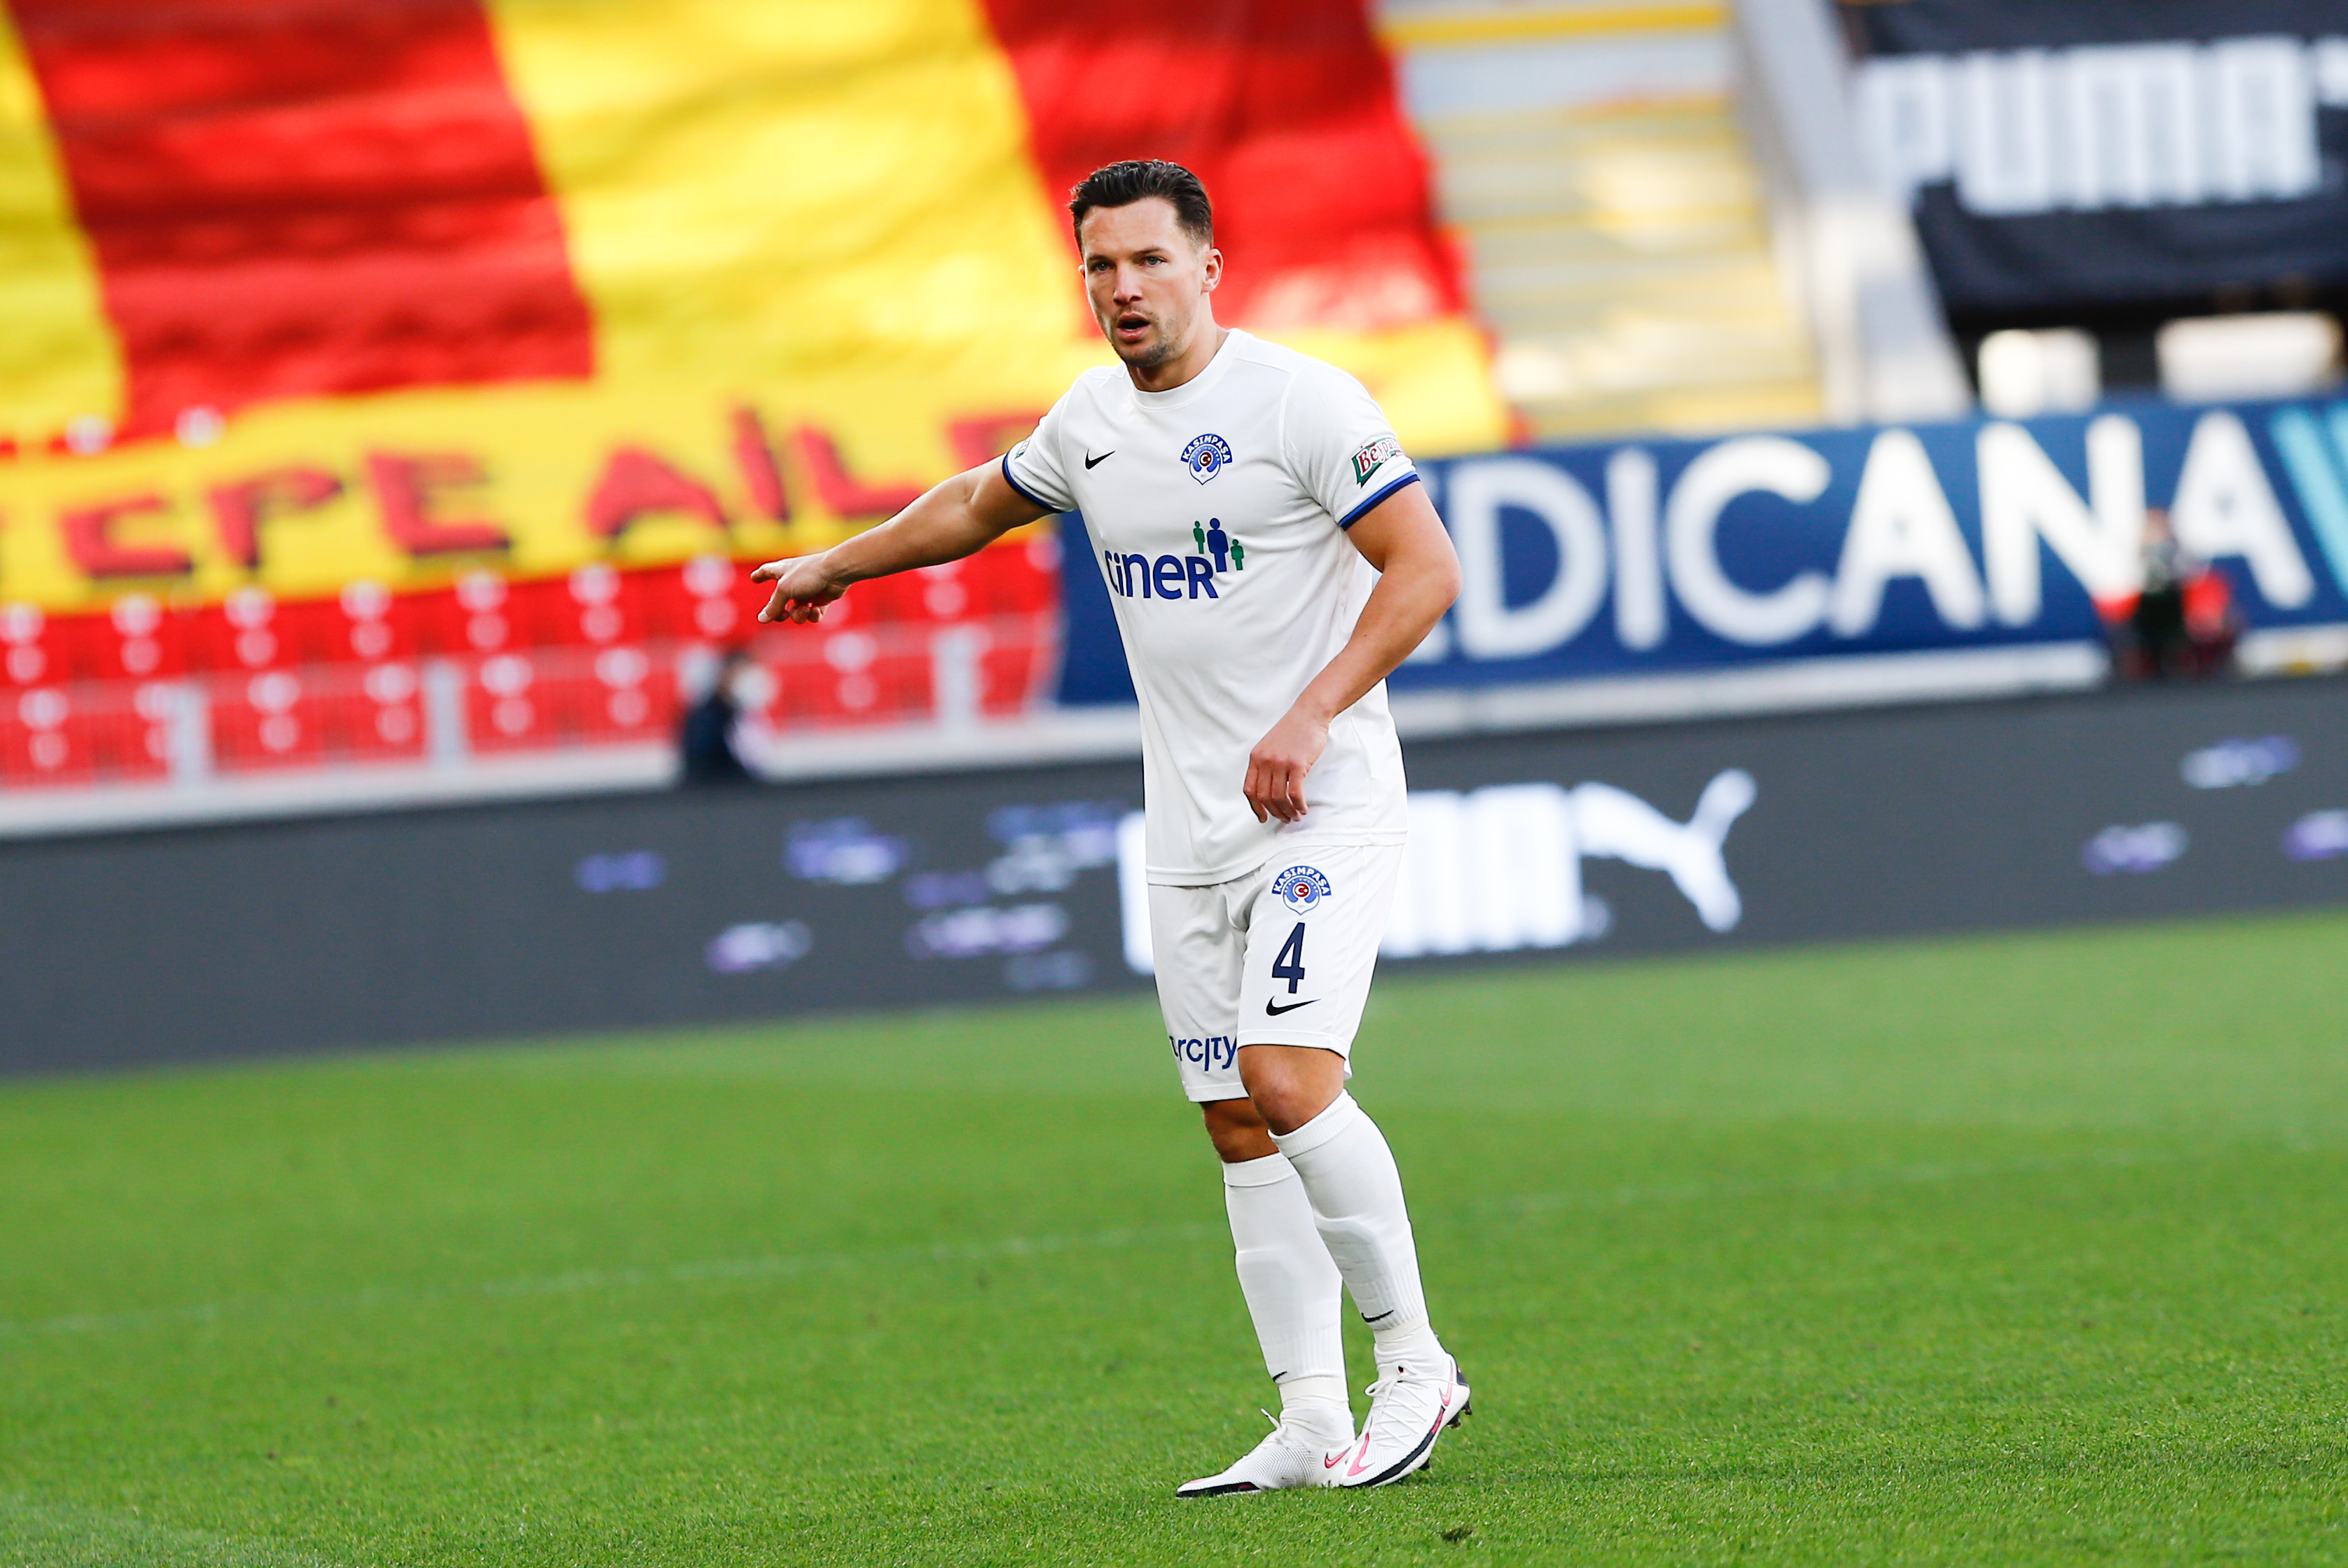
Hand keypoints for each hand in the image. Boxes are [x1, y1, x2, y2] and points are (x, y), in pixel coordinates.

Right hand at [750, 553, 844, 623]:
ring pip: (796, 612)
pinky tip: (815, 610)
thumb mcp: (785, 590)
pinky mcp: (821, 599)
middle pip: (780, 601)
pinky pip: (813, 614)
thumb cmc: (808, 574)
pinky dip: (813, 615)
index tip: (754, 578)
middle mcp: (794, 581)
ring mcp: (808, 591)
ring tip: (805, 610)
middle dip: (780, 612)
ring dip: (799, 615)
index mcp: (782, 571)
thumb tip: (761, 619)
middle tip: (783, 615)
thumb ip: (773, 606)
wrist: (837, 572)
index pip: (767, 571)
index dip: (760, 575)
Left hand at [1244, 706, 1329, 823]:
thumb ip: (1266, 765)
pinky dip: (1298, 805)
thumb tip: (1268, 790)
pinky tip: (1303, 808)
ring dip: (1288, 811)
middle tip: (1284, 818)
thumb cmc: (1293, 730)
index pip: (1249, 790)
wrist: (1309, 714)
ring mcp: (1280, 763)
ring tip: (1295, 815)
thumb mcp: (1270, 746)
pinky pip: (1294, 793)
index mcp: (1256, 758)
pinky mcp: (1297, 764)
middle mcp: (1265, 761)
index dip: (1255, 808)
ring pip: (1279, 798)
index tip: (1263, 817)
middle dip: (1274, 813)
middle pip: (1264, 797)